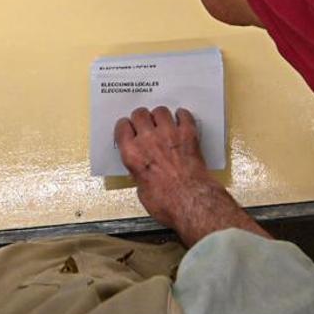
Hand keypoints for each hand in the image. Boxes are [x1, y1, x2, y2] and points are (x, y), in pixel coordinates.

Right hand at [115, 106, 270, 245]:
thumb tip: (143, 174)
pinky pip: (184, 115)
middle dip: (141, 118)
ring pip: (160, 111)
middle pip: (139, 114)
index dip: (125, 127)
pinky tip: (182, 119)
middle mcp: (148, 140)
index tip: (128, 128)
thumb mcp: (142, 192)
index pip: (122, 128)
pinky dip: (182, 116)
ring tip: (163, 121)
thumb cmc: (168, 202)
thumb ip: (139, 175)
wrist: (191, 202)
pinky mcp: (188, 134)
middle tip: (145, 123)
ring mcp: (169, 134)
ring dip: (160, 116)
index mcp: (132, 154)